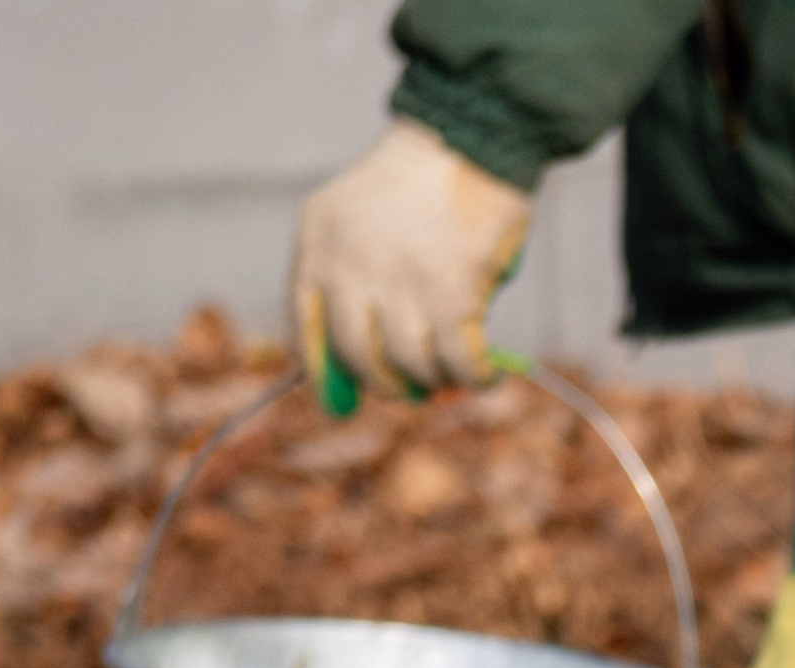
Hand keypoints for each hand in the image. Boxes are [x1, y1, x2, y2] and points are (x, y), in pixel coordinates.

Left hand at [290, 120, 532, 411]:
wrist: (471, 137)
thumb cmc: (422, 182)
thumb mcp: (360, 218)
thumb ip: (355, 278)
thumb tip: (385, 364)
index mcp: (317, 243)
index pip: (305, 326)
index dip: (323, 373)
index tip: (340, 404)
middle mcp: (348, 266)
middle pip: (358, 357)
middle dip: (388, 384)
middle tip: (413, 388)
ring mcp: (398, 283)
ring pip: (411, 366)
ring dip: (437, 380)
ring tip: (457, 372)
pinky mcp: (450, 294)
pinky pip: (459, 362)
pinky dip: (477, 377)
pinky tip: (489, 373)